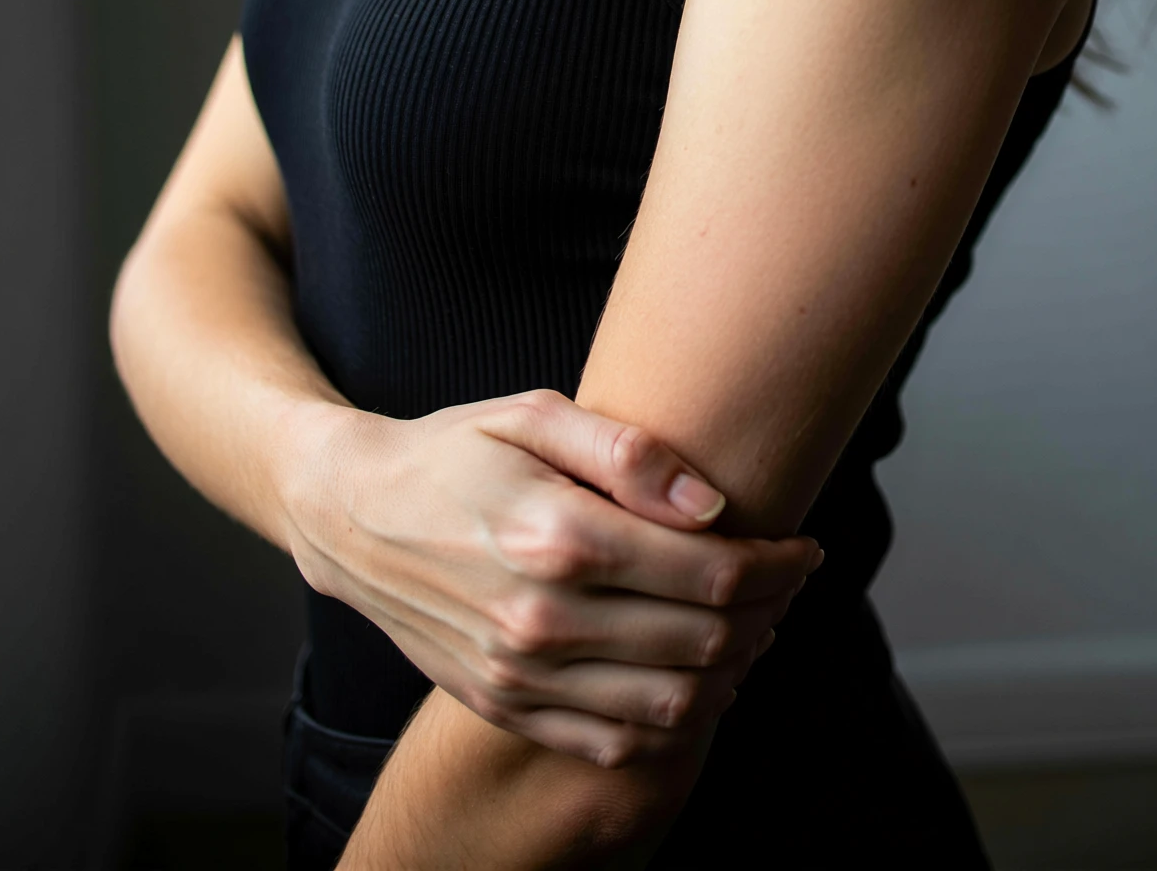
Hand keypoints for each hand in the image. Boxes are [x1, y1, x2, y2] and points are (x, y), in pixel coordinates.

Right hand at [283, 388, 820, 765]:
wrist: (352, 514)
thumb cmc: (452, 450)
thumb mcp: (534, 412)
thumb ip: (627, 451)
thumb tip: (712, 505)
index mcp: (558, 535)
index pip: (712, 573)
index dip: (779, 566)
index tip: (804, 548)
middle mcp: (542, 618)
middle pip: (705, 641)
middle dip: (770, 615)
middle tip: (786, 584)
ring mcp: (521, 675)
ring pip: (672, 705)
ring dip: (733, 673)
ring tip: (748, 629)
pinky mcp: (505, 707)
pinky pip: (614, 743)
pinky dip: (673, 724)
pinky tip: (689, 677)